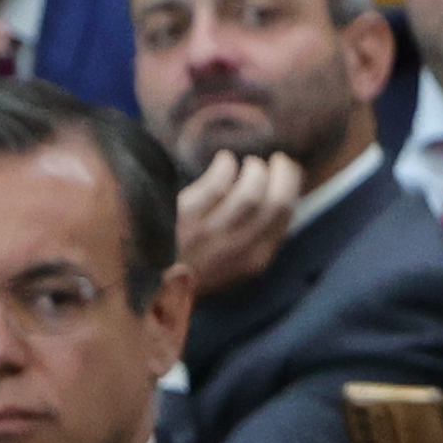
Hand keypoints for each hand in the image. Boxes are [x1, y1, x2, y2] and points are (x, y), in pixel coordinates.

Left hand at [171, 151, 293, 298]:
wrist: (151, 282)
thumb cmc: (195, 269)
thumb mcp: (234, 264)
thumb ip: (255, 237)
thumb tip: (275, 196)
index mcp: (255, 260)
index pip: (284, 216)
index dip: (291, 186)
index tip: (288, 171)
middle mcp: (238, 249)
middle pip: (274, 203)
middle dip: (282, 174)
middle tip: (278, 160)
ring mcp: (211, 233)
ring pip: (249, 193)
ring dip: (255, 170)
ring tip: (250, 163)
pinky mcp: (185, 217)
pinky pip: (216, 185)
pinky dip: (226, 165)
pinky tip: (224, 160)